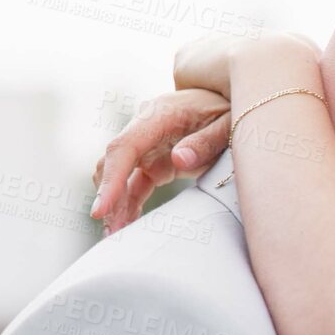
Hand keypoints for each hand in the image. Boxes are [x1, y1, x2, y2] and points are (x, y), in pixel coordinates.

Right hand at [91, 88, 228, 233]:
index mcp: (160, 114)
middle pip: (114, 162)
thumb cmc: (233, 108)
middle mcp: (145, 127)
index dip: (111, 179)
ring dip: (116, 204)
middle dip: (110, 197)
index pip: (124, 147)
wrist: (232, 98)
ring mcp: (148, 144)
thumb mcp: (229, 124)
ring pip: (120, 175)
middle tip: (112, 232)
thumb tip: (178, 160)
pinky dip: (129, 203)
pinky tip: (126, 226)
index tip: (101, 209)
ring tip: (116, 236)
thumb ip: (205, 142)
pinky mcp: (154, 159)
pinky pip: (135, 183)